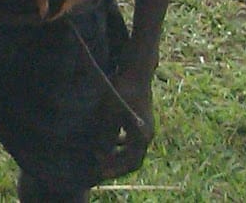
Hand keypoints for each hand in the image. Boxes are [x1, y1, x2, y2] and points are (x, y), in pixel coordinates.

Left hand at [98, 60, 155, 179]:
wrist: (136, 71)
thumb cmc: (122, 91)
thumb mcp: (110, 114)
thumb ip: (106, 136)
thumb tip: (100, 154)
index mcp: (141, 136)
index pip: (131, 163)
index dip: (115, 169)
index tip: (100, 173)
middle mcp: (146, 133)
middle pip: (133, 157)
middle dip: (116, 164)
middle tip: (99, 167)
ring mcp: (144, 125)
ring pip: (131, 147)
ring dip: (116, 153)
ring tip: (99, 155)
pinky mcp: (140, 117)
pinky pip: (130, 137)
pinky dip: (118, 142)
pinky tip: (105, 139)